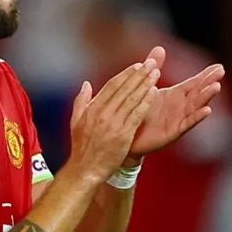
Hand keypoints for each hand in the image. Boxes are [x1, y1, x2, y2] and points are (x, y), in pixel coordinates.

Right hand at [67, 58, 159, 181]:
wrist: (85, 169)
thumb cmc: (82, 147)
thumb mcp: (76, 121)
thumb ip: (81, 101)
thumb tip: (86, 84)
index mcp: (93, 108)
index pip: (112, 85)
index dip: (126, 74)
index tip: (137, 65)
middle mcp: (103, 113)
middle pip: (124, 88)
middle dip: (139, 74)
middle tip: (151, 62)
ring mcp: (113, 123)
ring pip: (132, 99)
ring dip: (145, 84)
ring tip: (156, 73)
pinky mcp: (123, 135)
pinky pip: (137, 115)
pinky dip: (145, 102)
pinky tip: (154, 93)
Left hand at [127, 47, 223, 160]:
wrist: (126, 133)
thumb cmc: (139, 110)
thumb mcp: (147, 86)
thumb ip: (154, 68)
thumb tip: (160, 47)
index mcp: (175, 95)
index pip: (194, 83)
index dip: (206, 75)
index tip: (219, 66)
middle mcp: (180, 107)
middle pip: (198, 93)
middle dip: (209, 82)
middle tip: (221, 72)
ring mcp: (178, 120)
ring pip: (195, 107)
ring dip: (206, 97)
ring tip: (216, 87)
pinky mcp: (172, 132)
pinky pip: (187, 124)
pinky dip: (197, 117)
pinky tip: (207, 110)